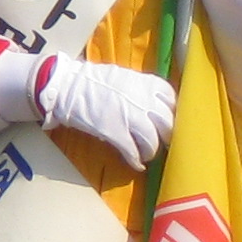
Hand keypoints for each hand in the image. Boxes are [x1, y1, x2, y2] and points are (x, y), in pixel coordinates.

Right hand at [37, 56, 175, 169]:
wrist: (68, 85)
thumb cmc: (93, 80)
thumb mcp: (125, 78)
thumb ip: (142, 90)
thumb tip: (153, 104)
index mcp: (148, 84)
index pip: (173, 100)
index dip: (174, 113)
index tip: (171, 120)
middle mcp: (145, 101)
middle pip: (169, 124)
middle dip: (168, 136)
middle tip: (165, 142)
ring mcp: (131, 118)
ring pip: (153, 141)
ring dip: (151, 151)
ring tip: (147, 154)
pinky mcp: (116, 133)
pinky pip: (133, 152)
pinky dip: (136, 161)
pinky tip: (136, 164)